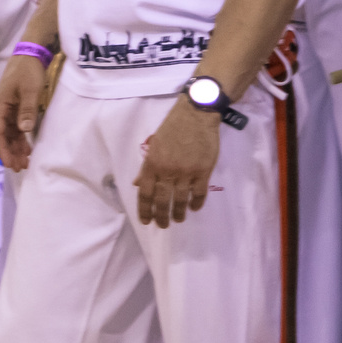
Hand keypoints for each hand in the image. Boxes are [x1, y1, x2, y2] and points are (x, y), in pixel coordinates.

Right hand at [0, 54, 49, 171]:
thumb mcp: (30, 90)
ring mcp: (9, 109)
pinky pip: (16, 127)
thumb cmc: (28, 71)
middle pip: (2, 136)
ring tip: (24, 163)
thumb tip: (24, 131)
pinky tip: (27, 148)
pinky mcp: (17, 107)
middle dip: (9, 153)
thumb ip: (27, 110)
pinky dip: (21, 139)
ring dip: (16, 148)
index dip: (3, 150)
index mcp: (0, 106)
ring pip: (9, 133)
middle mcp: (1, 110)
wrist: (30, 54)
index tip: (9, 164)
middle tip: (19, 168)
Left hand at [136, 98, 220, 227]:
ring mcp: (186, 172)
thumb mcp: (154, 147)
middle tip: (162, 225)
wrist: (195, 116)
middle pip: (162, 200)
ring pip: (181, 199)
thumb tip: (137, 184)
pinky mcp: (203, 171)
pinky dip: (196, 202)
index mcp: (152, 164)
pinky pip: (199, 192)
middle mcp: (167, 171)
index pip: (146, 193)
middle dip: (161, 216)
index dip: (145, 209)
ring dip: (178, 212)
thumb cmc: (172, 129)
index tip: (146, 221)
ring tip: (178, 220)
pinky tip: (194, 208)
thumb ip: (147, 168)